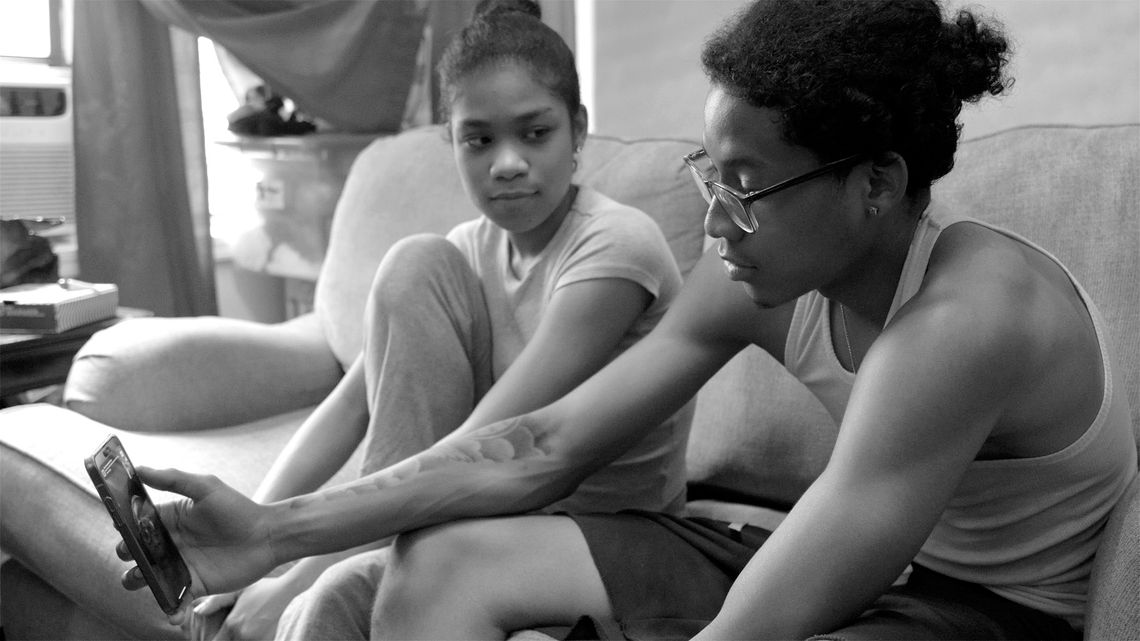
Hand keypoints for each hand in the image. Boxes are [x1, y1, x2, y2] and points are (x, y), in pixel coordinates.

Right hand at [117, 467, 278, 623]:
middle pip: (137, 552)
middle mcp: (171, 543)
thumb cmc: (238, 509)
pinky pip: (174, 599)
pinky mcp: (194, 585)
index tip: (120, 529)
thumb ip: (173, 479)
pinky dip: (170, 609)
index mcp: (170, 519)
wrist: (268, 536)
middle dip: (127, 556)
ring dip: (138, 581)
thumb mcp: (206, 488)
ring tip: (143, 578)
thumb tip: (140, 468)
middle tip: (132, 554)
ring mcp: (181, 565)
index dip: (125, 528)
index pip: (137, 524)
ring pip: (148, 577)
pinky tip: (173, 614)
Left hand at [195, 576, 296, 640]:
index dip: (211, 639)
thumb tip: (197, 612)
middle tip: (231, 630)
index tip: (215, 634)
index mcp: (233, 624)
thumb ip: (216, 601)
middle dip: (223, 639)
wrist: (292, 592)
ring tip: (244, 627)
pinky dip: (250, 639)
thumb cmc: (265, 589)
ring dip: (236, 639)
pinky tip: (255, 631)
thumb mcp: (240, 590)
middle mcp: (243, 636)